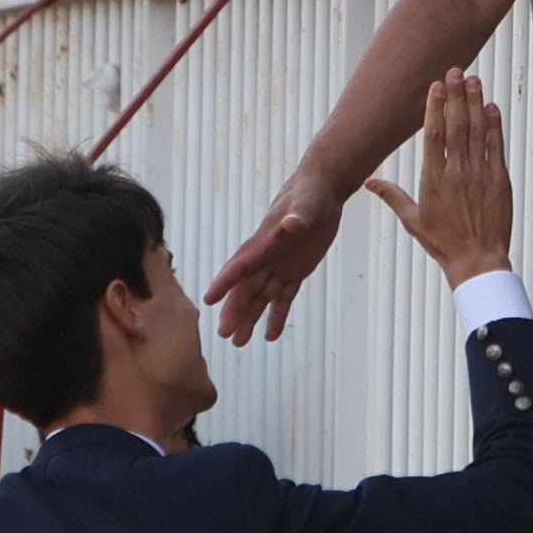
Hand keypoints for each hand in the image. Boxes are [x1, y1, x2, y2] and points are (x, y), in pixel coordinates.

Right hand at [205, 166, 343, 342]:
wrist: (323, 190)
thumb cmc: (311, 193)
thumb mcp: (306, 203)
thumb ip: (298, 216)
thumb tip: (290, 225)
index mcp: (264, 241)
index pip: (240, 265)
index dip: (224, 282)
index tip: (208, 299)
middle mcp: (267, 257)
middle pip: (246, 287)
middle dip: (234, 310)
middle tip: (223, 333)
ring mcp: (280, 265)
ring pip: (261, 297)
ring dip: (250, 318)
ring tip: (239, 343)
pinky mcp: (295, 271)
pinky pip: (283, 297)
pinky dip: (277, 316)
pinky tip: (270, 336)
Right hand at [363, 71, 512, 284]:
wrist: (477, 260)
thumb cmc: (444, 242)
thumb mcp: (413, 220)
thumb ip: (392, 196)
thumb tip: (368, 181)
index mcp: (433, 180)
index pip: (433, 135)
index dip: (435, 107)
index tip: (435, 86)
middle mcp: (456, 173)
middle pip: (456, 126)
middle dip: (456, 96)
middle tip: (456, 71)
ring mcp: (479, 175)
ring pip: (477, 131)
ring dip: (475, 103)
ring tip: (473, 80)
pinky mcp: (499, 180)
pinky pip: (496, 146)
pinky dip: (494, 126)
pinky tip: (491, 107)